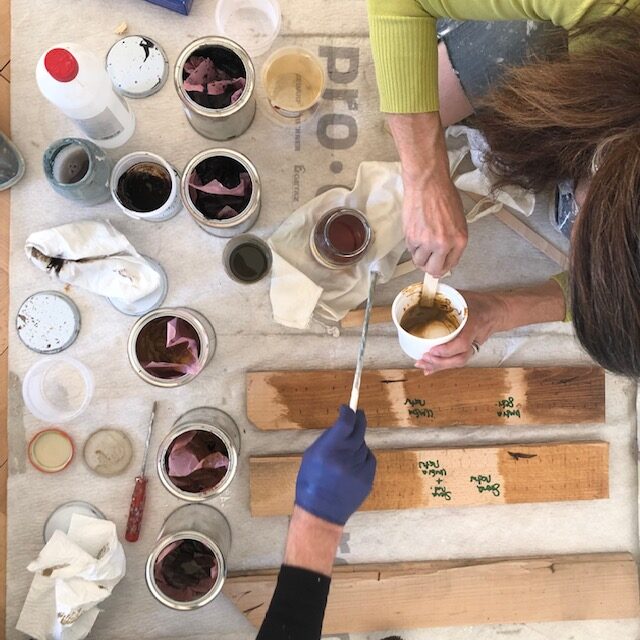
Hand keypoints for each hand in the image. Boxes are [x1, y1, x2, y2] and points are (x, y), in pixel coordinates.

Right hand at [295, 405, 375, 524]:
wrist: (320, 511)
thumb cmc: (311, 481)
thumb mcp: (312, 454)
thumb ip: (328, 438)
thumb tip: (342, 423)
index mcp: (329, 450)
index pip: (346, 422)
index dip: (349, 411)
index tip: (347, 407)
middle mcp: (346, 457)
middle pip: (360, 430)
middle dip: (359, 419)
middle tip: (358, 414)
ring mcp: (359, 469)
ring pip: (363, 445)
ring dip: (356, 444)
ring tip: (344, 456)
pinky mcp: (368, 478)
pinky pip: (369, 459)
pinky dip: (362, 457)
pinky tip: (351, 466)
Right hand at [403, 171, 467, 276]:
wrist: (427, 184)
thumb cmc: (443, 196)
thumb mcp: (458, 220)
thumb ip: (453, 240)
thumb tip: (445, 255)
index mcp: (460, 240)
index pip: (451, 264)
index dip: (442, 266)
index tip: (438, 265)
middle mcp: (444, 244)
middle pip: (434, 269)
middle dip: (429, 267)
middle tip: (426, 261)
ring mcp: (427, 242)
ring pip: (419, 262)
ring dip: (419, 254)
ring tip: (420, 240)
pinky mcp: (412, 238)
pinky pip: (410, 250)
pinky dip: (412, 244)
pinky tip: (415, 231)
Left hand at [415, 291, 504, 373]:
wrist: (498, 311)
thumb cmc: (480, 302)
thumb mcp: (463, 296)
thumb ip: (445, 298)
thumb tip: (423, 295)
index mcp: (474, 323)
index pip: (463, 342)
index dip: (447, 350)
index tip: (432, 350)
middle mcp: (474, 337)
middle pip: (460, 358)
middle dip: (440, 362)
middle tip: (423, 359)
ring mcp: (473, 345)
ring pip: (459, 361)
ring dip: (439, 366)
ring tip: (423, 365)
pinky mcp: (470, 349)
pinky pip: (457, 360)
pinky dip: (442, 366)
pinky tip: (429, 369)